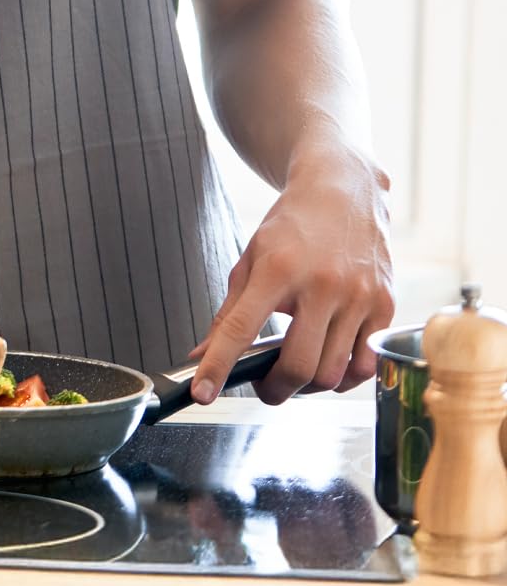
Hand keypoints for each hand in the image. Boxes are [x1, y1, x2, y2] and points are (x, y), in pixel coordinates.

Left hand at [190, 139, 392, 404]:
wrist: (343, 192)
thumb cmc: (291, 229)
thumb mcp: (250, 261)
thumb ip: (228, 313)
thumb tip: (202, 355)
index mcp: (277, 270)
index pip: (240, 329)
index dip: (217, 367)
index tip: (201, 394)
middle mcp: (321, 285)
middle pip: (298, 367)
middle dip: (274, 389)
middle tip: (262, 387)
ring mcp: (358, 297)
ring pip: (333, 373)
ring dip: (307, 387)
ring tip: (294, 373)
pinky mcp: (385, 306)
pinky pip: (365, 365)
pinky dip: (343, 378)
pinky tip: (328, 366)